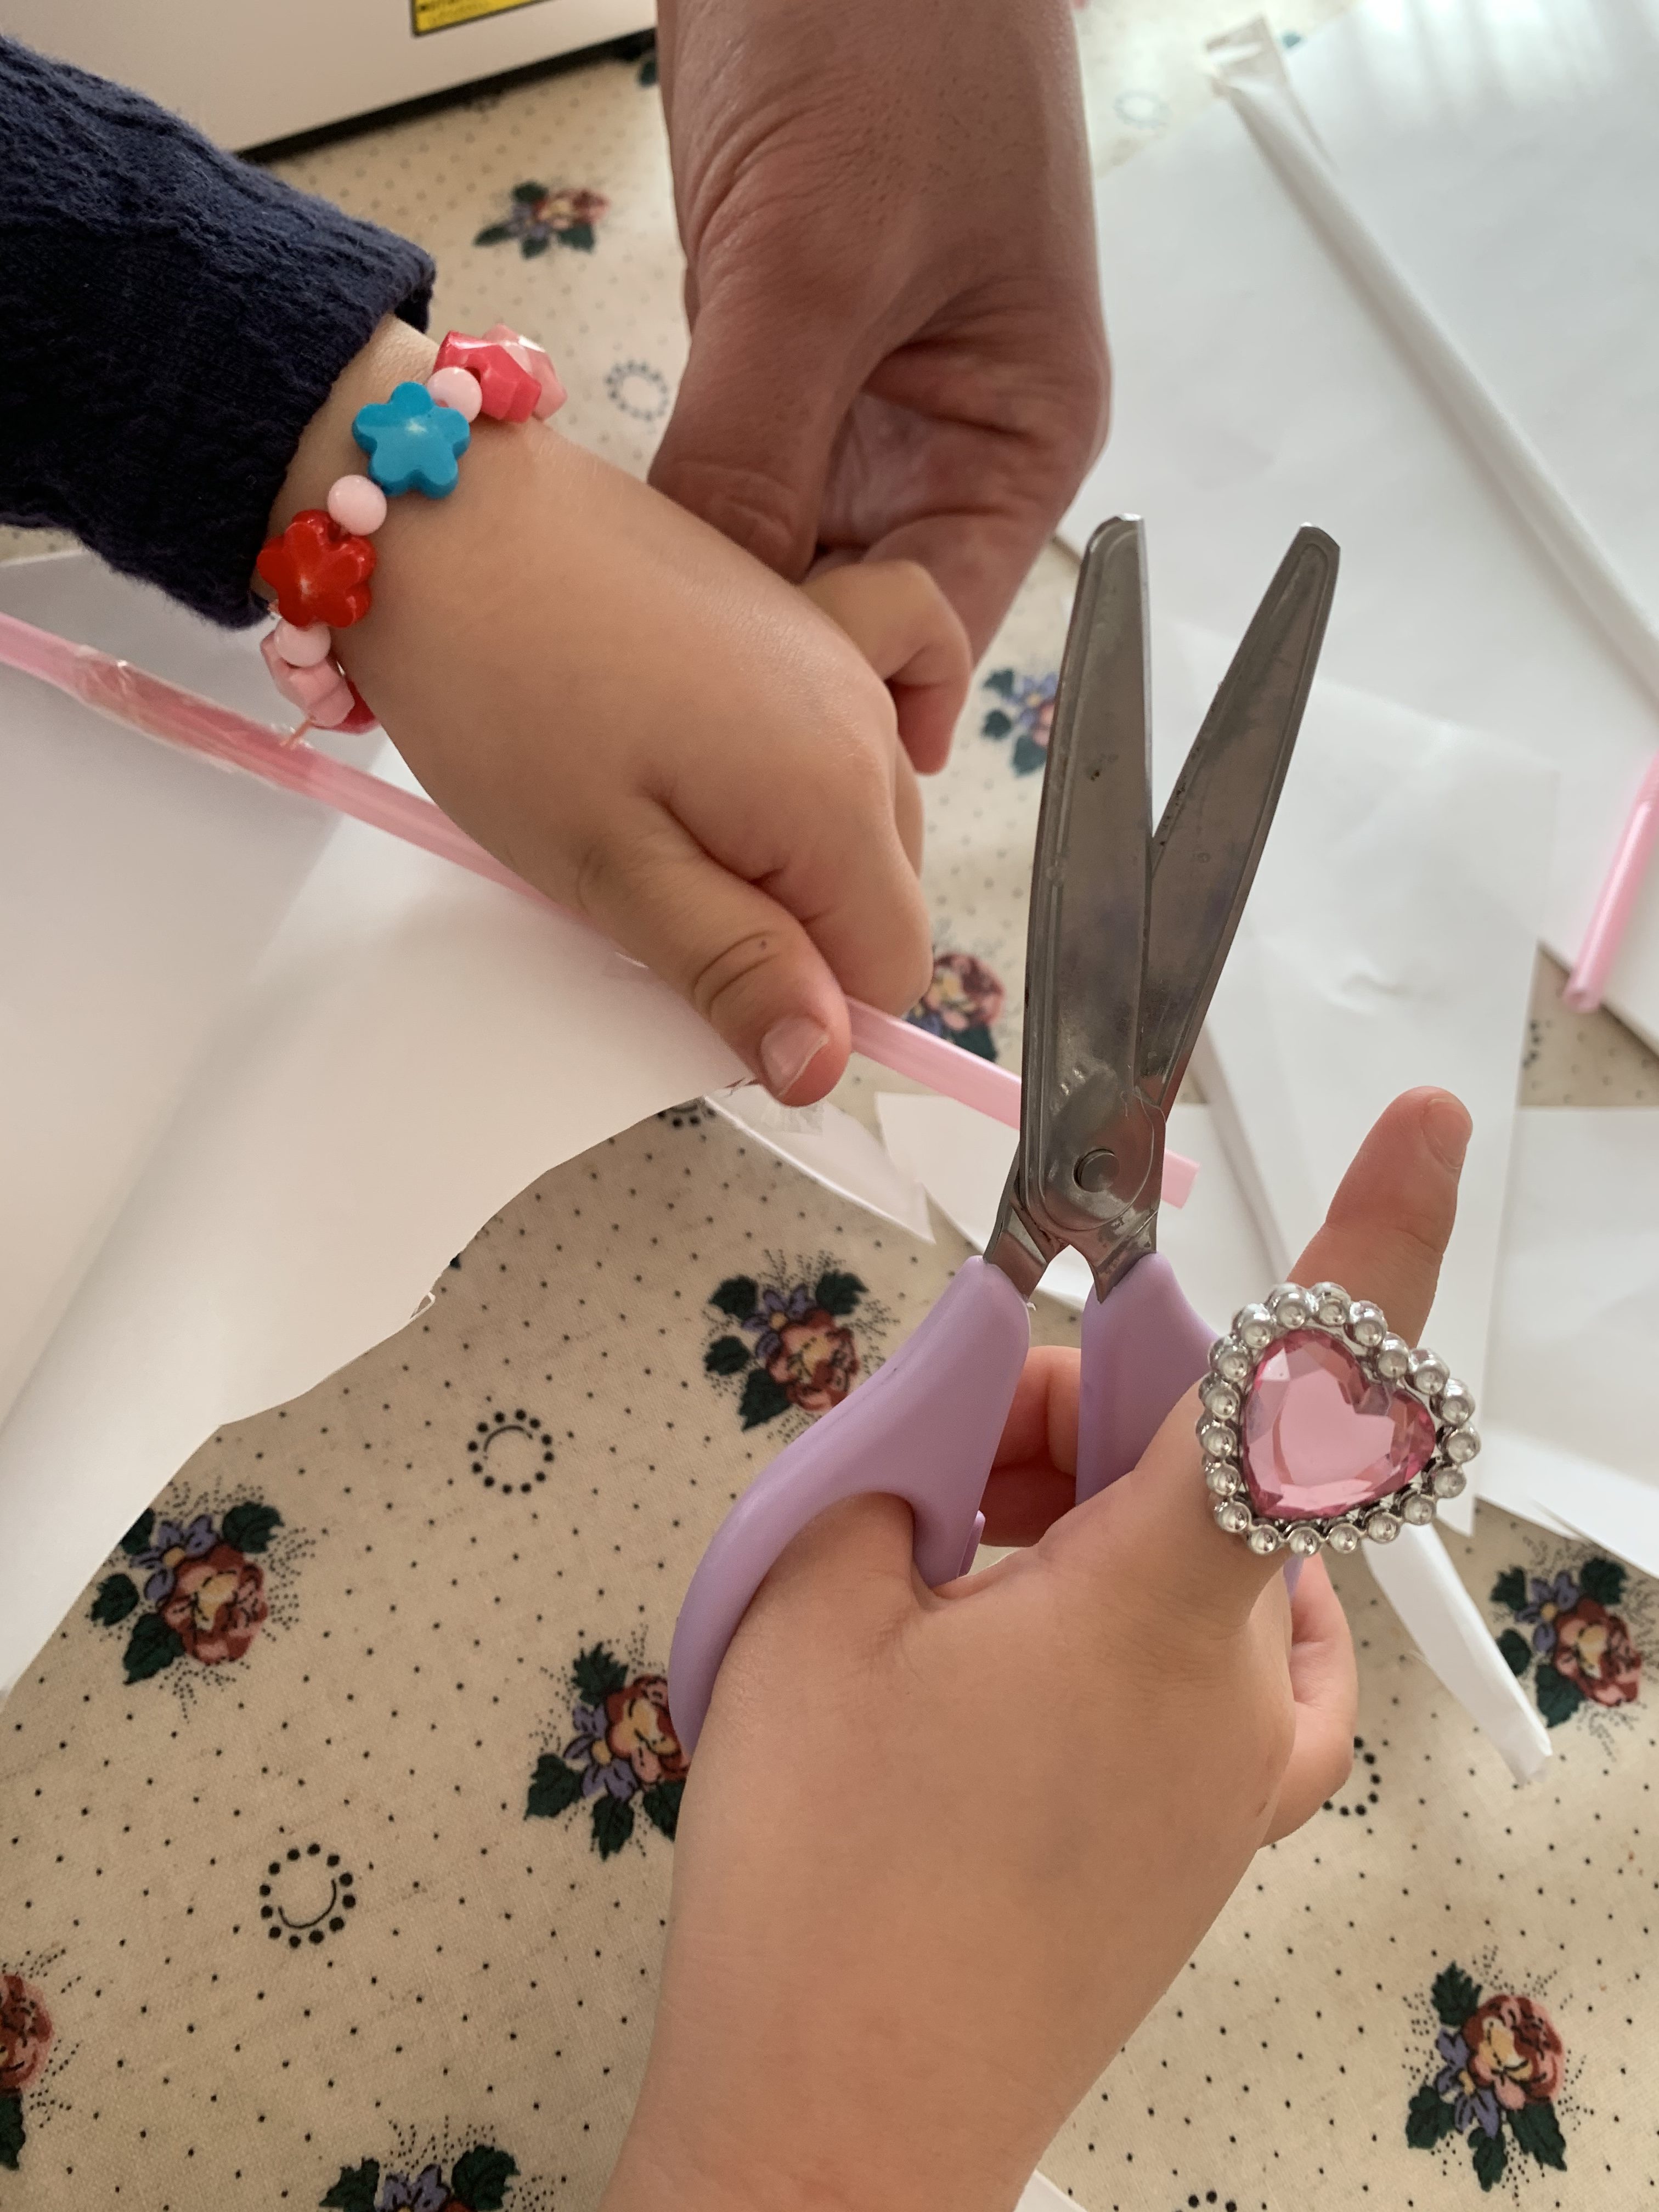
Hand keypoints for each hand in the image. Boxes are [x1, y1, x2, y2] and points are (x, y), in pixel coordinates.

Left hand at [272, 322, 969, 1100]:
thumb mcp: (609, 870)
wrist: (440, 519)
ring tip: (667, 821)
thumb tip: (828, 1069)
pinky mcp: (801, 616)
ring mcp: (842, 660)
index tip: (700, 983)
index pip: (887, 971)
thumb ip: (733, 968)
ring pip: (866, 818)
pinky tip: (809, 763)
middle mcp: (868, 725)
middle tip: (657, 904)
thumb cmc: (504, 700)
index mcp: (834, 799)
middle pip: (879, 898)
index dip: (804, 1009)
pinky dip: (856, 747)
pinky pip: (887, 695)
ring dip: (792, 854)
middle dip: (792, 934)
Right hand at [603, 1088, 1470, 2211]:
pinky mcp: (1216, 1838)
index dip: (1375, 1242)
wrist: (835, 2131)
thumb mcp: (819, 1606)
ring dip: (1092, 1514)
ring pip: (1205, 1556)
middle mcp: (1241, 1688)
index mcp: (1158, 1614)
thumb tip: (970, 1399)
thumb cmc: (819, 1869)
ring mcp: (1243, 1776)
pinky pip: (1228, 1663)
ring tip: (943, 1576)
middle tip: (932, 1468)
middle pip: (1202, 1464)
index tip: (1432, 1125)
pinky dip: (1150, 1600)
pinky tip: (1041, 1621)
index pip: (1297, 1391)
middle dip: (1076, 1418)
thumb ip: (902, 1458)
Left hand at [650, 0, 1110, 742]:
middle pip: (852, 607)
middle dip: (763, 666)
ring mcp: (847, 405)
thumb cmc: (894, 35)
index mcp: (1013, 438)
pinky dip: (673, 529)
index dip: (850, 705)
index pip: (939, 626)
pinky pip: (723, 483)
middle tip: (655, 736)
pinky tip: (609, 578)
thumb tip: (715, 621)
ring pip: (777, 553)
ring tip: (619, 673)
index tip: (746, 762)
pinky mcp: (768, 363)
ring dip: (707, 604)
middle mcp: (937, 443)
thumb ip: (764, 451)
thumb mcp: (825, 263)